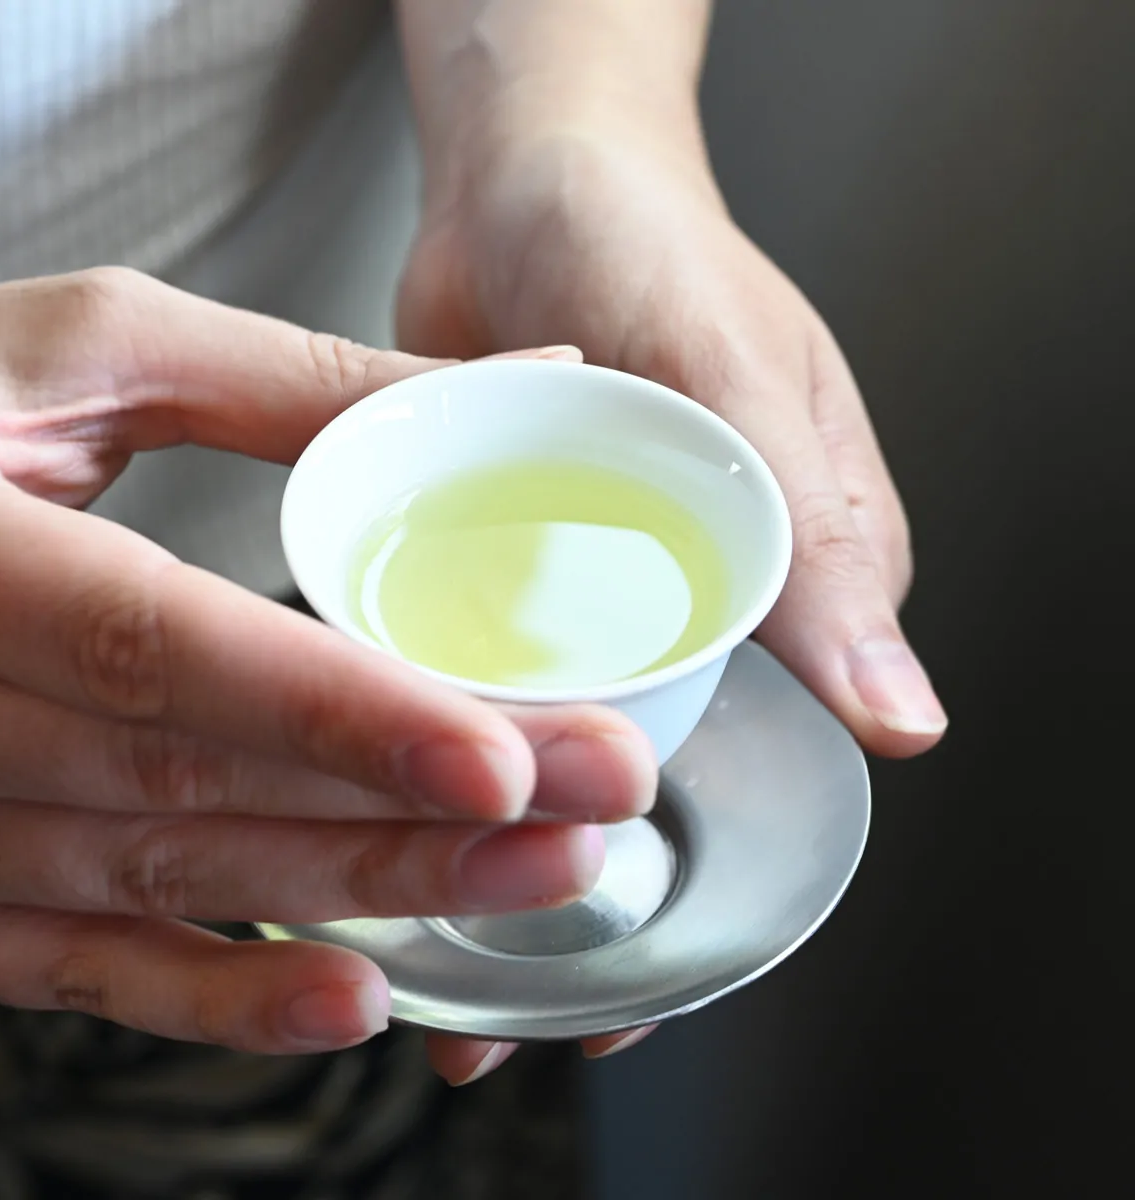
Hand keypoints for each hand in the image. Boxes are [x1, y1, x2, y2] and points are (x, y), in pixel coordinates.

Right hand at [0, 269, 656, 1058]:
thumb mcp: (89, 349)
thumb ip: (298, 383)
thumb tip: (514, 392)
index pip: (160, 649)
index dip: (340, 714)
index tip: (510, 757)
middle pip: (200, 783)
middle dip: (417, 812)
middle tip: (597, 806)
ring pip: (168, 880)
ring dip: (364, 896)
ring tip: (537, 879)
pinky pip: (83, 966)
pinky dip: (220, 997)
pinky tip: (356, 999)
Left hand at [398, 131, 947, 1079]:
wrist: (526, 176)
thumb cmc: (650, 243)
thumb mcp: (736, 376)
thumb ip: (808, 541)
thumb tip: (902, 718)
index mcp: (791, 571)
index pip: (773, 765)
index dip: (699, 885)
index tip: (626, 987)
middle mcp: (694, 594)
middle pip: (649, 773)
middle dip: (580, 887)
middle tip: (505, 1004)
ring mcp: (594, 583)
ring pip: (553, 739)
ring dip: (492, 831)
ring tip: (424, 933)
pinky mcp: (507, 559)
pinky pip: (477, 673)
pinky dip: (437, 738)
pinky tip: (382, 803)